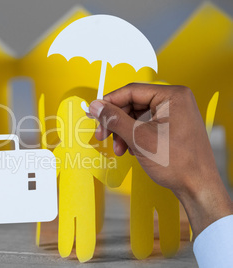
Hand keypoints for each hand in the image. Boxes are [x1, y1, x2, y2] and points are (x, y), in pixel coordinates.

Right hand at [89, 83, 232, 237]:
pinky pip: (145, 125)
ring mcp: (174, 113)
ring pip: (136, 116)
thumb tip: (96, 107)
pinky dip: (134, 137)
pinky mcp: (172, 126)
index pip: (131, 91)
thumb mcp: (139, 138)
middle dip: (116, 122)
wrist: (197, 187)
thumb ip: (115, 119)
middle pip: (133, 103)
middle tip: (103, 135)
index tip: (94, 112)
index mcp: (172, 95)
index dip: (109, 102)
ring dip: (123, 132)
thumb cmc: (177, 163)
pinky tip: (131, 150)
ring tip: (120, 149)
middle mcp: (175, 100)